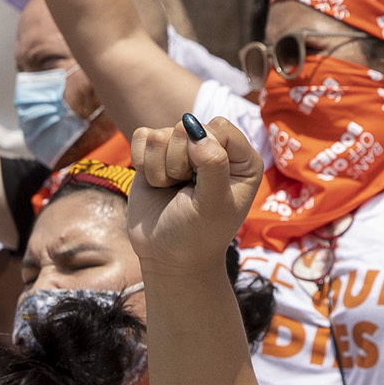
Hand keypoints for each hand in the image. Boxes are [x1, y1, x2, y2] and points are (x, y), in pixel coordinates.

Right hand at [125, 114, 265, 278]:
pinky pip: (141, 137)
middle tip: (186, 191)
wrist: (168, 257)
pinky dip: (144, 164)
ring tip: (172, 190)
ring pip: (160, 134)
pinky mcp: (155, 153)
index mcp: (241, 159)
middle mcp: (214, 148)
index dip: (203, 151)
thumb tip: (195, 132)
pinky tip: (157, 184)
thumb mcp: (214, 204)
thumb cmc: (199, 234)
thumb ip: (213, 165)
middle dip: (179, 163)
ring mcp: (183, 149)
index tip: (200, 182)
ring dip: (160, 169)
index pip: (219, 128)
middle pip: (186, 128)